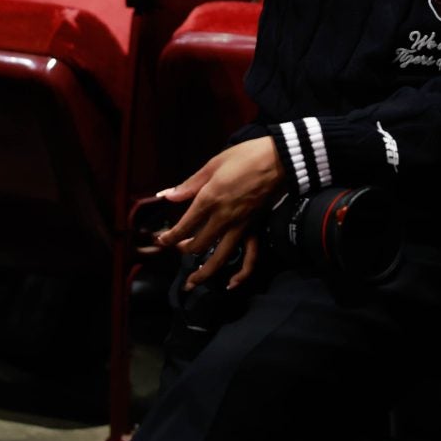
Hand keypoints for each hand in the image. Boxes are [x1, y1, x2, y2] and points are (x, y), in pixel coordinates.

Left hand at [155, 138, 285, 289]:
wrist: (279, 159)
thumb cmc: (244, 156)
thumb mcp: (212, 165)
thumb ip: (189, 185)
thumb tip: (166, 196)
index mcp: (210, 199)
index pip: (184, 226)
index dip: (170, 237)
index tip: (161, 241)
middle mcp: (223, 218)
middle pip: (199, 245)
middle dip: (183, 250)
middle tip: (175, 248)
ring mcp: (241, 226)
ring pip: (220, 257)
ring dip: (204, 272)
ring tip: (192, 282)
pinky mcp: (255, 228)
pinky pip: (250, 257)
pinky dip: (241, 274)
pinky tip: (232, 284)